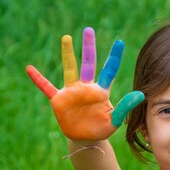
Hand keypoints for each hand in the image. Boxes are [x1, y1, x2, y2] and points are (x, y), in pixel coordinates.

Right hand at [26, 27, 143, 140]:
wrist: (86, 139)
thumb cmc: (101, 128)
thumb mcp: (115, 120)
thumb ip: (125, 107)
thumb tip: (140, 94)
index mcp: (101, 91)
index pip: (108, 70)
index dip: (114, 58)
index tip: (120, 42)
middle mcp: (86, 87)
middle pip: (88, 64)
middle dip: (89, 48)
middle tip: (89, 30)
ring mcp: (72, 92)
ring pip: (69, 69)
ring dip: (68, 54)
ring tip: (67, 38)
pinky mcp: (59, 100)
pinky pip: (46, 88)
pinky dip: (38, 79)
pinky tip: (29, 69)